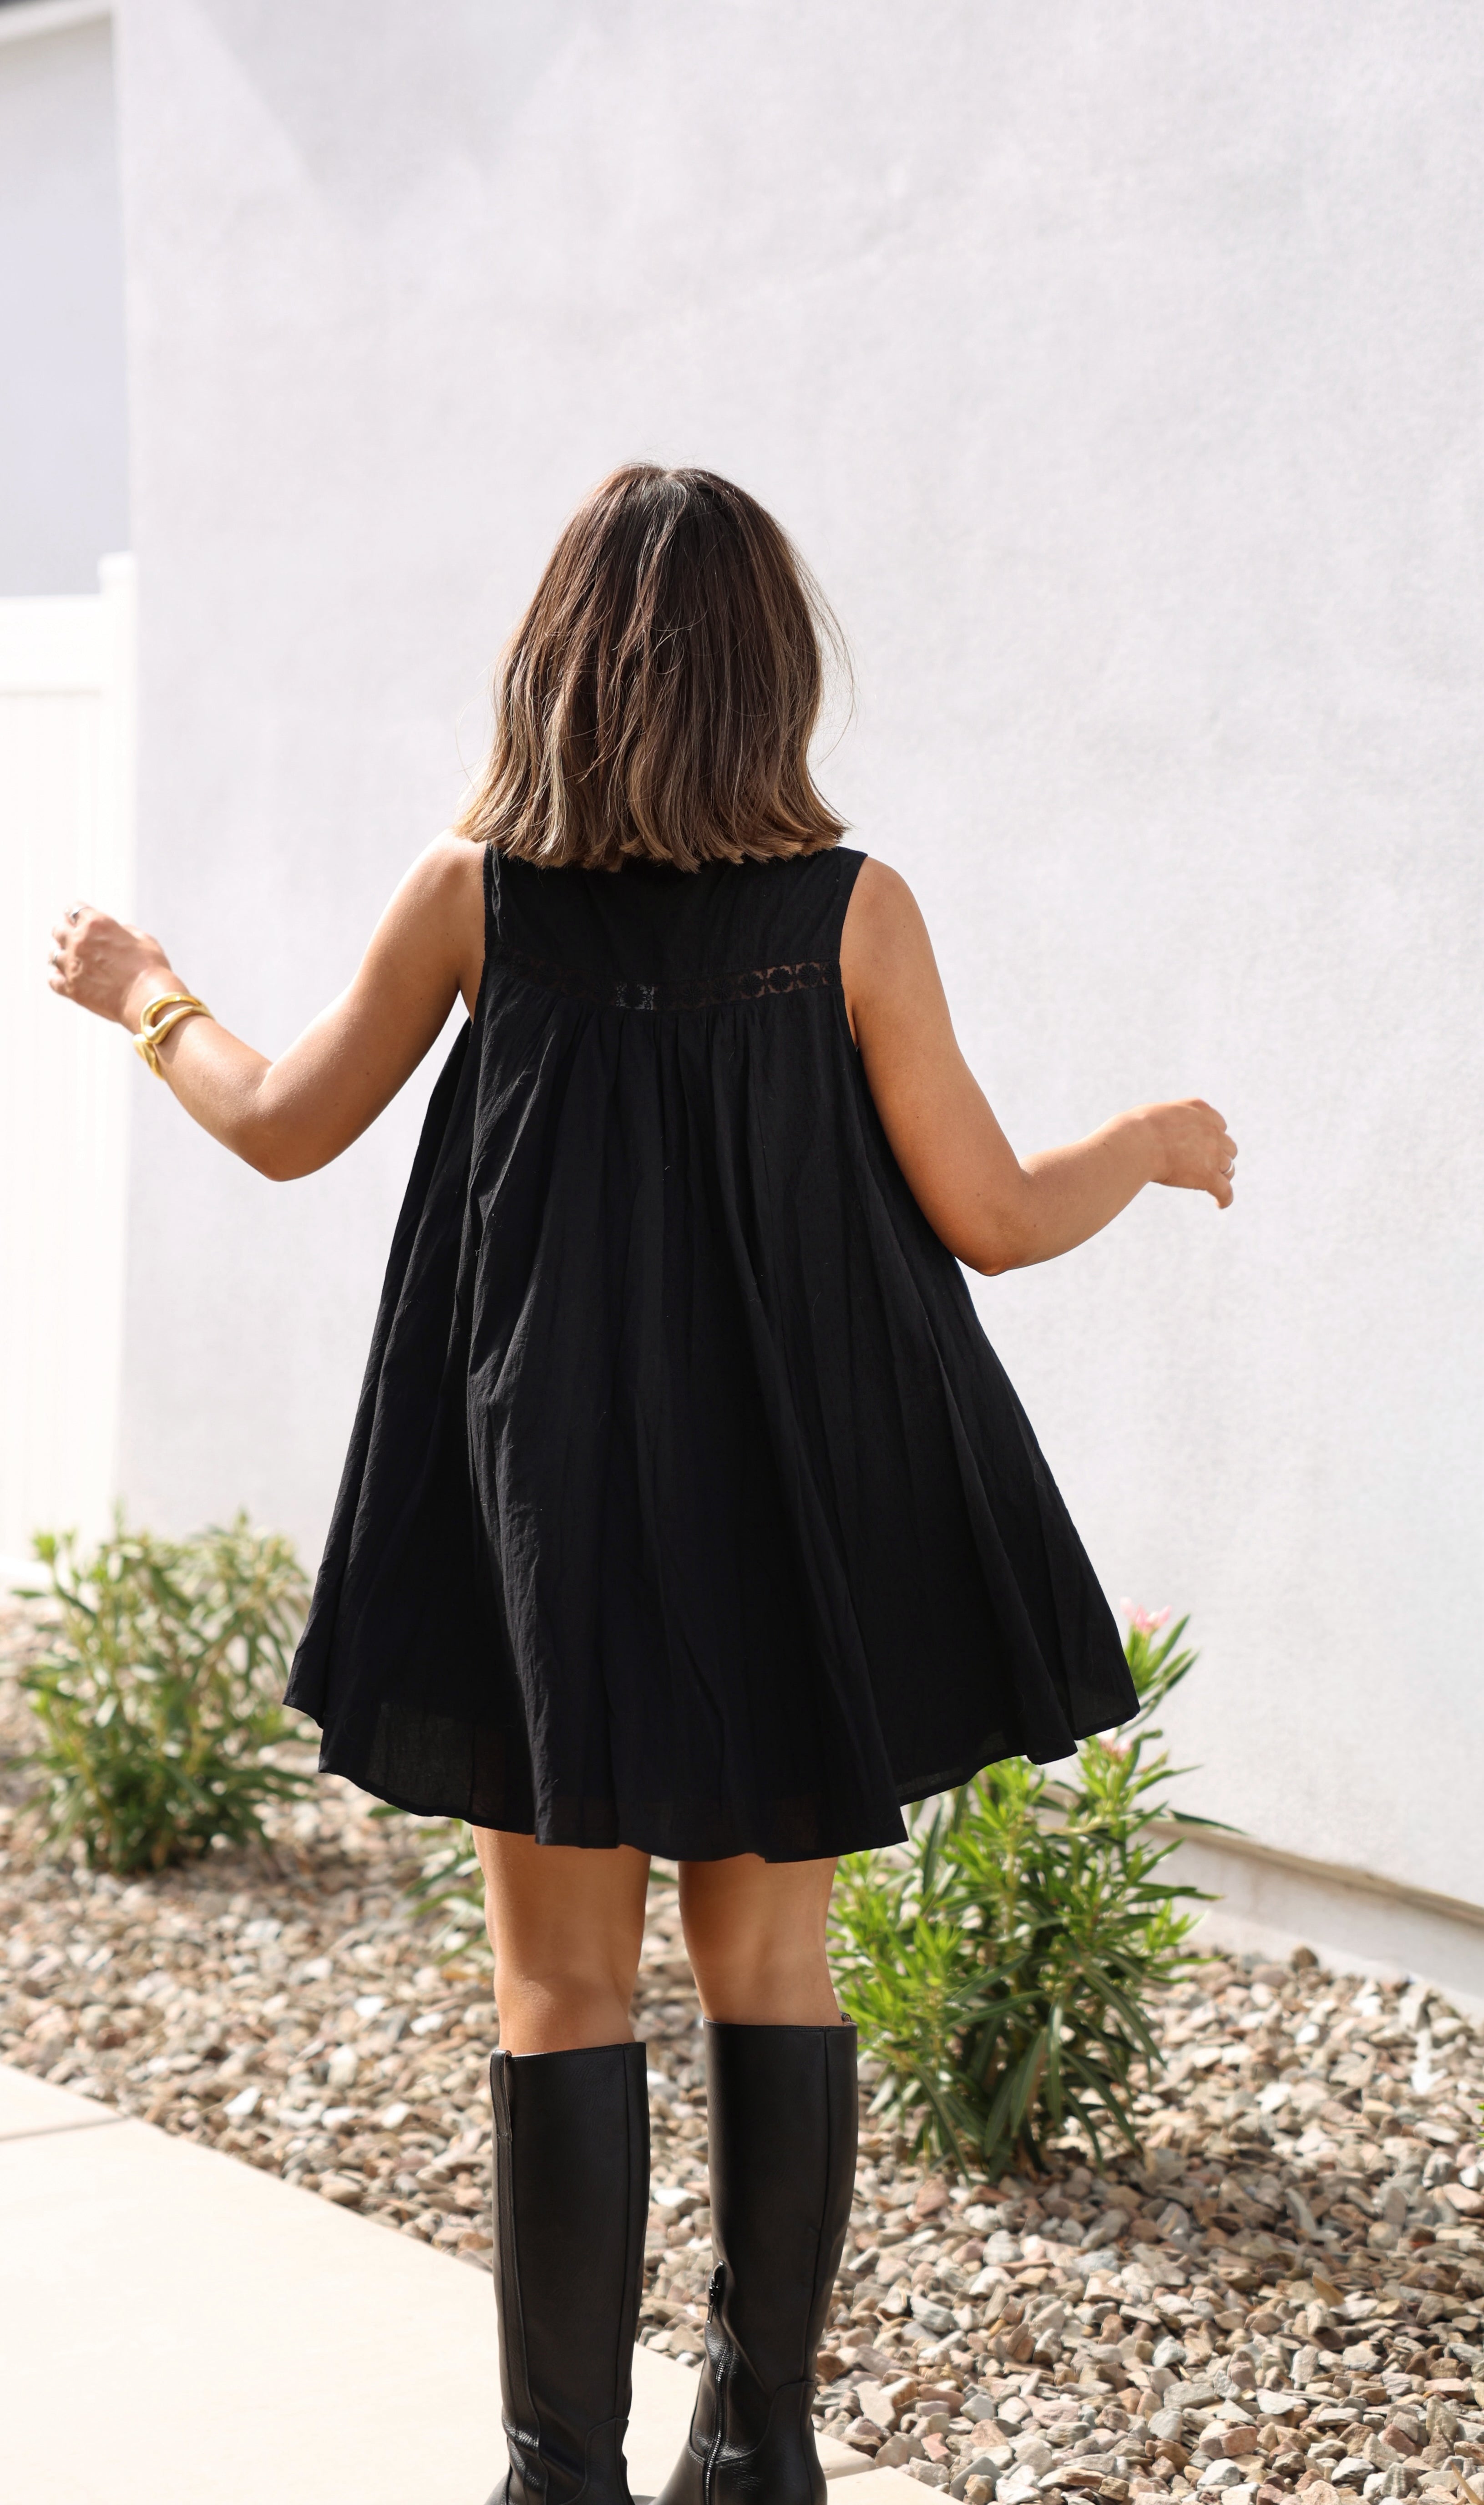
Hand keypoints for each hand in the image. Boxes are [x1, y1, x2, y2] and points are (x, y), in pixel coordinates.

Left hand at [48, 902, 178, 1030]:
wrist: (146, 998)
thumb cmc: (151, 968)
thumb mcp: (143, 939)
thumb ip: (124, 931)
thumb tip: (118, 932)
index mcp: (96, 924)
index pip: (74, 909)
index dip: (78, 913)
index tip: (80, 918)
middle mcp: (79, 941)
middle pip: (59, 929)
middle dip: (66, 931)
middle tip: (73, 937)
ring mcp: (72, 966)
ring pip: (53, 954)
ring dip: (62, 953)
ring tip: (69, 958)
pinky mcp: (71, 988)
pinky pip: (53, 979)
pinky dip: (57, 976)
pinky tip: (63, 976)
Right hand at [1138, 1098, 1237, 1207]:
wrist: (1137, 1143)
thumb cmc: (1136, 1128)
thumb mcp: (1157, 1114)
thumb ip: (1168, 1121)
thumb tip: (1158, 1131)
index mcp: (1200, 1109)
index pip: (1219, 1124)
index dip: (1214, 1137)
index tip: (1204, 1146)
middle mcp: (1212, 1130)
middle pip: (1228, 1147)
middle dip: (1220, 1156)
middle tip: (1205, 1166)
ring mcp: (1213, 1153)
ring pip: (1229, 1169)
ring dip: (1221, 1176)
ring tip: (1211, 1186)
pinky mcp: (1208, 1176)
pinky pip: (1225, 1191)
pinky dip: (1224, 1198)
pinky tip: (1219, 1204)